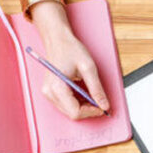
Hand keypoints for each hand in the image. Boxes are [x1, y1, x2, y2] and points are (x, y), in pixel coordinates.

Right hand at [34, 2, 110, 119]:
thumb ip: (96, 88)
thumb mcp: (88, 67)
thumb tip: (104, 105)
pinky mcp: (51, 91)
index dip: (91, 111)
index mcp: (57, 88)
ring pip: (69, 110)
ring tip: (92, 94)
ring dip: (83, 106)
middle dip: (88, 109)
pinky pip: (66, 104)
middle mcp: (49, 93)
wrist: (58, 39)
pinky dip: (77, 101)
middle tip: (100, 101)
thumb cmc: (70, 49)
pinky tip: (84, 92)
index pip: (75, 112)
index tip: (102, 107)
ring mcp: (48, 93)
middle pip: (72, 113)